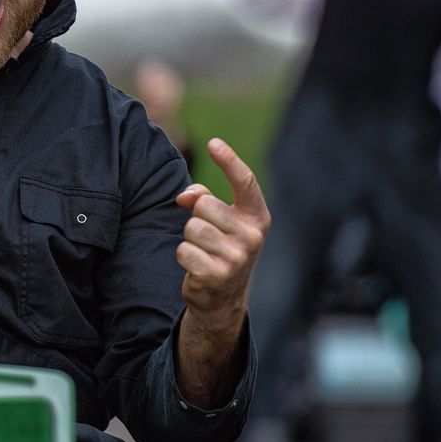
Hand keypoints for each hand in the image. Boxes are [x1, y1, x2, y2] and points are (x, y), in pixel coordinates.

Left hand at [174, 138, 270, 327]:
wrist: (223, 298)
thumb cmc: (220, 247)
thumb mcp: (219, 221)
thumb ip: (202, 197)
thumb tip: (185, 195)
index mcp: (257, 217)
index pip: (245, 182)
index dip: (229, 161)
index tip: (213, 143)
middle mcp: (252, 236)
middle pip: (204, 205)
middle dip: (196, 217)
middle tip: (207, 236)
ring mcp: (237, 257)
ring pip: (191, 227)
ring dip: (189, 238)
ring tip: (203, 251)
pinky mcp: (218, 275)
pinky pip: (183, 250)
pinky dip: (184, 257)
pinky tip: (197, 267)